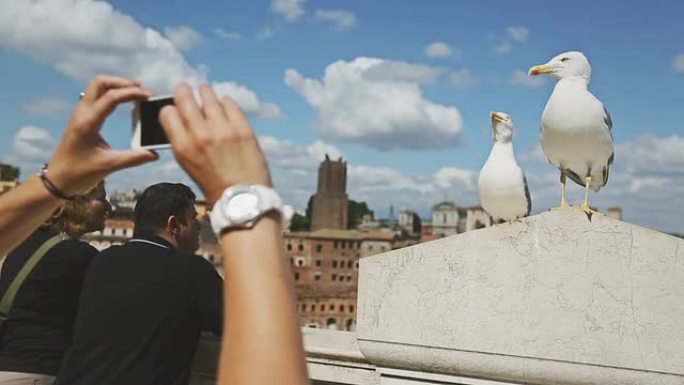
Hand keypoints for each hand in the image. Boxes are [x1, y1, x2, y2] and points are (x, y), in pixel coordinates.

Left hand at [48, 75, 158, 194]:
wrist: (57, 180)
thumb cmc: (79, 173)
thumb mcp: (109, 166)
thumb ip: (134, 158)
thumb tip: (155, 154)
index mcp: (88, 123)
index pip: (111, 97)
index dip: (132, 93)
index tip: (148, 96)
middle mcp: (81, 113)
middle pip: (100, 83)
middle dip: (122, 82)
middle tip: (141, 89)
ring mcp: (79, 114)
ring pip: (97, 87)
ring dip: (116, 85)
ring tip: (135, 92)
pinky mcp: (81, 118)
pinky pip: (95, 96)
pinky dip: (110, 93)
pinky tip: (123, 101)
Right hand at [159, 83, 271, 205]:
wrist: (242, 198)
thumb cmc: (214, 184)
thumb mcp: (188, 164)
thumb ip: (183, 140)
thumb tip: (181, 118)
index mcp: (182, 147)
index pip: (167, 112)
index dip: (169, 108)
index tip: (174, 107)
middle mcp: (200, 135)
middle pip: (185, 98)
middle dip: (183, 91)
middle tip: (185, 89)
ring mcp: (223, 130)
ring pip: (208, 96)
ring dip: (205, 93)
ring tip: (205, 91)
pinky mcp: (243, 129)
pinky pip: (230, 104)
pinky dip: (226, 102)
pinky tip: (225, 104)